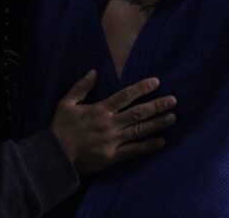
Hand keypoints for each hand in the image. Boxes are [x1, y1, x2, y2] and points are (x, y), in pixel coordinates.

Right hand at [51, 70, 176, 174]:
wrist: (55, 156)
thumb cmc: (61, 129)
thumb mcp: (66, 103)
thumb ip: (81, 87)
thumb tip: (94, 72)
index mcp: (100, 109)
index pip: (125, 96)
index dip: (142, 88)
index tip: (156, 82)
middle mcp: (110, 123)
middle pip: (138, 113)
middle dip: (157, 106)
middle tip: (173, 100)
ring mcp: (113, 140)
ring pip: (140, 130)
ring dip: (157, 123)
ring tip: (172, 117)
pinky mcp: (113, 156)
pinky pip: (134, 150)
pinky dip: (148, 146)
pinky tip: (161, 141)